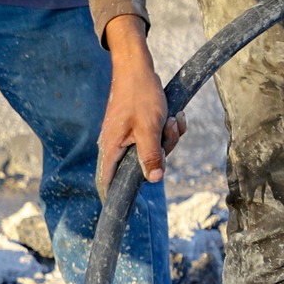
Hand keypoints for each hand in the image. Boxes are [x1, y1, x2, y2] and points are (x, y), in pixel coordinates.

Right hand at [99, 15, 184, 191]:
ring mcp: (127, 138)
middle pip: (141, 168)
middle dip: (162, 152)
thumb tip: (154, 179)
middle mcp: (117, 147)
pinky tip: (174, 116)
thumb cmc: (140, 95)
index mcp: (112, 149)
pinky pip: (156, 140)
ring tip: (172, 118)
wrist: (137, 68)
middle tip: (169, 131)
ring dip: (169, 138)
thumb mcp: (149, 127)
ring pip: (153, 152)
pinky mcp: (137, 130)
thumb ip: (151, 155)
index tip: (122, 215)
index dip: (115, 199)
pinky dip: (168, 130)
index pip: (108, 184)